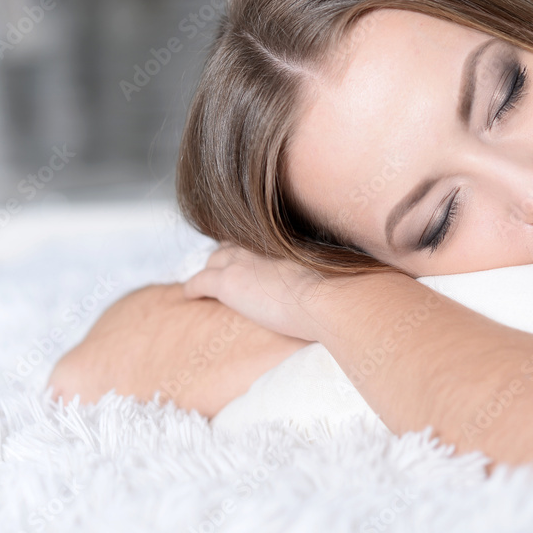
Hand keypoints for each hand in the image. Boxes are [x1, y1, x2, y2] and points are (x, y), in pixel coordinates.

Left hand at [183, 243, 347, 341]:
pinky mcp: (228, 282)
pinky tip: (190, 295)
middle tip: (226, 268)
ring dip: (211, 270)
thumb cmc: (342, 286)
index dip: (251, 246)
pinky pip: (200, 282)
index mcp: (285, 238)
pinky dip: (193, 287)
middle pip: (233, 244)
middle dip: (227, 255)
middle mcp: (261, 243)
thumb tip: (339, 278)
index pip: (258, 236)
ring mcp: (242, 261)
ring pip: (214, 260)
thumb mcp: (334, 267)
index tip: (251, 256)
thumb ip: (325, 267)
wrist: (331, 296)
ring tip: (208, 281)